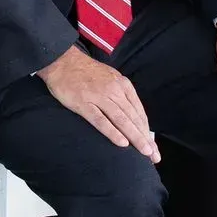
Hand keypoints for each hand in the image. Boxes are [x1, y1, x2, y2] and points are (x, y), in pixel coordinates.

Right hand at [37, 46, 159, 162]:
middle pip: (133, 118)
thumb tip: (135, 116)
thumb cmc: (87, 72)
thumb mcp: (111, 77)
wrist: (62, 60)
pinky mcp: (83, 103)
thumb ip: (123, 94)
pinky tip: (121, 143)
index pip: (139, 112)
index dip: (147, 131)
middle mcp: (114, 91)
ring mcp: (98, 97)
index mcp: (123, 85)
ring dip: (135, 137)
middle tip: (154, 156)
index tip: (153, 147)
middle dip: (145, 138)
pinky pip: (100, 120)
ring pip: (121, 120)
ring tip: (144, 152)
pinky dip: (112, 131)